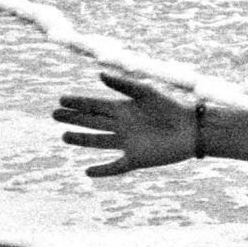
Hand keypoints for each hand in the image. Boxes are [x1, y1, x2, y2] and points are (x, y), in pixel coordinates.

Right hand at [53, 71, 195, 176]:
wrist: (192, 129)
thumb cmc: (172, 108)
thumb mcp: (147, 93)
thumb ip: (123, 85)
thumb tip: (99, 74)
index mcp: (124, 109)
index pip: (95, 105)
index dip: (78, 103)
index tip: (61, 100)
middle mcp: (122, 126)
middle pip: (92, 122)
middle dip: (74, 119)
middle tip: (55, 115)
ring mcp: (127, 143)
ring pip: (98, 142)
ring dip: (81, 140)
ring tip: (64, 137)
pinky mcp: (136, 159)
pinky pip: (115, 167)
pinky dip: (102, 171)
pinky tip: (88, 172)